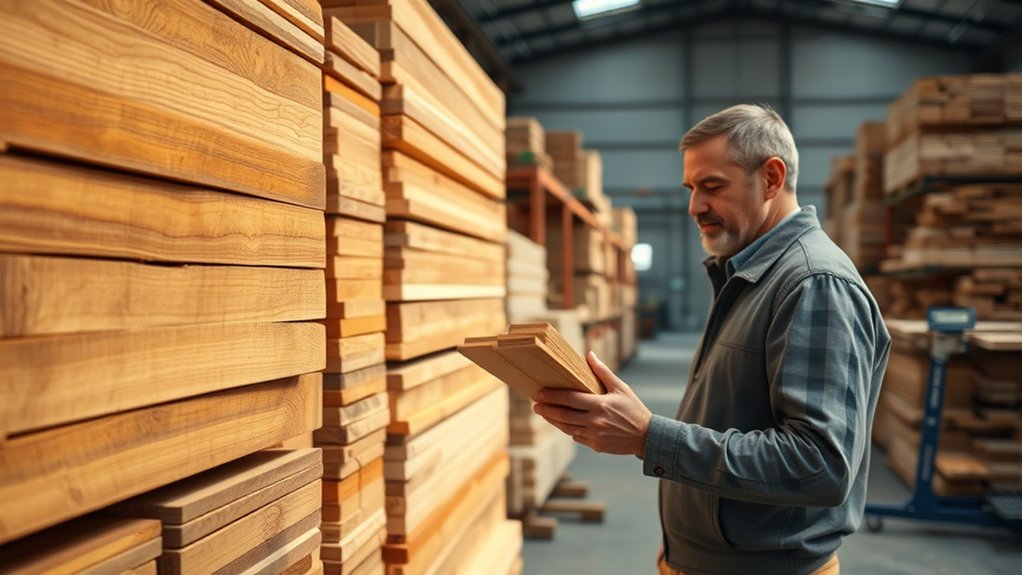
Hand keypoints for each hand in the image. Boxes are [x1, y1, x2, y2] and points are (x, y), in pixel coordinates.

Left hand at [533, 351, 652, 457]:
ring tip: (544, 414)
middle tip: (536, 406)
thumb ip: (603, 372)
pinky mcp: (596, 445)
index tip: (541, 393)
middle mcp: (595, 421)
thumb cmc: (634, 409)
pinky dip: (568, 430)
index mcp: (600, 405)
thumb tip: (589, 354)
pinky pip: (577, 437)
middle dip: (548, 410)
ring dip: (553, 421)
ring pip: (567, 428)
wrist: (646, 436)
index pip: (570, 399)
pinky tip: (562, 424)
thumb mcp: (621, 388)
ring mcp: (595, 435)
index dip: (553, 396)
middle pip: (564, 415)